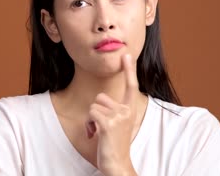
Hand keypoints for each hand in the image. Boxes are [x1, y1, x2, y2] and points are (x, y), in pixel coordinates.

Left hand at [85, 54, 138, 175]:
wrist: (117, 164)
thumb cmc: (114, 144)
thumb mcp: (117, 124)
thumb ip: (113, 110)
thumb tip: (100, 102)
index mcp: (130, 110)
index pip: (131, 85)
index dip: (129, 69)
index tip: (126, 55)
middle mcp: (127, 111)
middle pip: (101, 97)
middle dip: (97, 111)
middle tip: (101, 127)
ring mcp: (119, 117)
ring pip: (94, 106)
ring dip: (91, 120)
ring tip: (98, 132)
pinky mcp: (108, 124)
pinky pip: (91, 114)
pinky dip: (88, 125)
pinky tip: (94, 135)